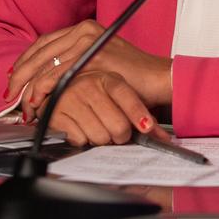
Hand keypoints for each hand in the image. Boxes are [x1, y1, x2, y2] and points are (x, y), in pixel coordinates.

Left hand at [7, 21, 171, 117]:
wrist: (159, 78)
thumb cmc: (131, 75)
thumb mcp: (99, 60)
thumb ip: (76, 61)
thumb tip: (47, 75)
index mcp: (84, 28)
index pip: (44, 42)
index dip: (25, 60)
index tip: (14, 77)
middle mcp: (84, 31)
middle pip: (40, 51)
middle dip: (20, 74)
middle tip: (9, 93)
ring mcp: (88, 44)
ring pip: (46, 64)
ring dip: (29, 86)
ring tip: (22, 103)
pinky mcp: (92, 60)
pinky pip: (58, 75)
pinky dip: (43, 89)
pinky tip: (38, 100)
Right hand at [43, 68, 171, 148]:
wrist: (61, 89)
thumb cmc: (96, 97)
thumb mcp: (119, 98)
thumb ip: (142, 116)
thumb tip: (163, 138)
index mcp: (107, 79)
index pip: (128, 98)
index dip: (139, 115)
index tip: (146, 127)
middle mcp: (88, 84)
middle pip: (118, 126)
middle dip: (119, 135)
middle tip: (116, 132)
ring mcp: (70, 97)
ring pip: (99, 136)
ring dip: (100, 139)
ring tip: (96, 128)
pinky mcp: (55, 112)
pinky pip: (79, 139)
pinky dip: (82, 140)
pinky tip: (80, 128)